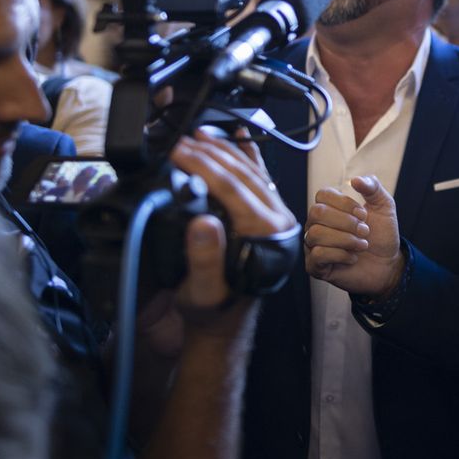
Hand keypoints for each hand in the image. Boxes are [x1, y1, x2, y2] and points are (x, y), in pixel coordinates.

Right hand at [139, 130, 294, 352]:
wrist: (224, 322)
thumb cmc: (211, 308)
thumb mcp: (202, 291)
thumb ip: (205, 259)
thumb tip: (203, 222)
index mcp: (266, 236)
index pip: (234, 189)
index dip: (204, 165)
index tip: (179, 150)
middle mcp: (280, 223)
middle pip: (244, 175)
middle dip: (212, 153)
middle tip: (183, 140)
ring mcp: (278, 217)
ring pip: (253, 172)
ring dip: (226, 151)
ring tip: (200, 136)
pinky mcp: (270, 216)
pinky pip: (260, 179)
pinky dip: (248, 156)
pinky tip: (239, 138)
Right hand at [303, 174, 404, 298]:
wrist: (388, 264)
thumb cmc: (382, 235)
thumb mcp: (384, 206)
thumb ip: (372, 187)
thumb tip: (355, 180)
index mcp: (330, 207)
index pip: (322, 195)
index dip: (344, 203)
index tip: (364, 214)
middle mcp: (317, 224)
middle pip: (316, 213)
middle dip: (346, 222)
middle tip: (365, 231)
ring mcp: (313, 245)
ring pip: (316, 234)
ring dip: (345, 239)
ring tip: (362, 245)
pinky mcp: (315, 266)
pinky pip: (317, 255)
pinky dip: (340, 255)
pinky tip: (353, 257)